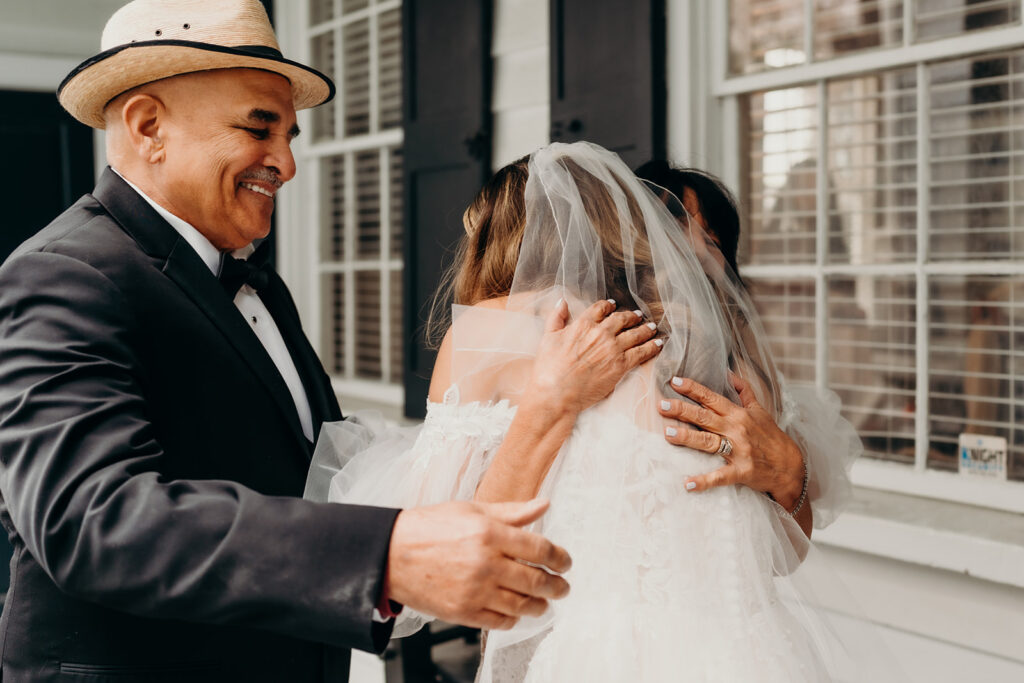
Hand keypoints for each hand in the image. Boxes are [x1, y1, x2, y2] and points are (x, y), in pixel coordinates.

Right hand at [385, 498, 571, 629]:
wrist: (390, 554)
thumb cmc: (429, 527)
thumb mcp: (471, 510)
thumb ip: (511, 511)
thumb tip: (543, 504)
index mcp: (490, 533)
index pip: (540, 549)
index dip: (560, 558)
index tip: (565, 562)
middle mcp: (486, 563)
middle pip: (537, 580)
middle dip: (557, 586)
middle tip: (563, 586)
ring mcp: (474, 590)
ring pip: (522, 604)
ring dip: (540, 605)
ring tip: (545, 603)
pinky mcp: (463, 611)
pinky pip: (499, 621)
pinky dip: (514, 618)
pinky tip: (517, 611)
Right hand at [528, 299, 662, 415]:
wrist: (556, 393)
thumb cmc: (548, 368)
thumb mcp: (548, 337)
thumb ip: (556, 317)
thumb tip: (562, 302)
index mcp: (583, 324)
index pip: (600, 309)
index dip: (608, 306)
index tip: (613, 306)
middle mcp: (601, 333)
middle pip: (621, 319)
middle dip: (631, 316)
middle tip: (638, 316)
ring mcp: (613, 348)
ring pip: (635, 333)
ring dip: (645, 329)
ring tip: (652, 327)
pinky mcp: (621, 365)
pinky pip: (642, 352)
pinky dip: (652, 346)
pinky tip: (658, 344)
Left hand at [658, 373, 803, 509]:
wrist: (790, 466)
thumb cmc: (771, 436)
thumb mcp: (760, 410)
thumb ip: (743, 390)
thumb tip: (728, 372)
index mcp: (738, 414)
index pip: (712, 398)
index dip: (693, 389)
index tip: (674, 381)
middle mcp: (737, 429)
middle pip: (705, 417)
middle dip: (682, 410)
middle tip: (661, 405)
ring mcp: (739, 450)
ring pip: (708, 442)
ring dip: (688, 437)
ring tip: (667, 433)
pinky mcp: (741, 471)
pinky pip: (720, 476)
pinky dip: (704, 481)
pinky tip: (687, 484)